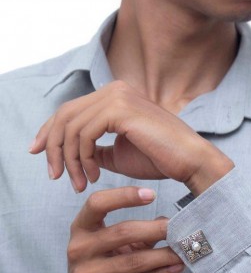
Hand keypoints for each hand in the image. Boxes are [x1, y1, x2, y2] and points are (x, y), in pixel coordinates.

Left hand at [29, 80, 233, 194]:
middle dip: (52, 147)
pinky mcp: (120, 110)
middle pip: (65, 115)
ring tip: (79, 183)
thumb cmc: (159, 159)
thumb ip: (95, 150)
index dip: (49, 131)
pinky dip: (82, 158)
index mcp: (114, 96)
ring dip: (69, 159)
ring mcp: (117, 96)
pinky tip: (94, 175)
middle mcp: (114, 90)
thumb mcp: (118, 155)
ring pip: (71, 127)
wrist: (189, 161)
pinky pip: (85, 134)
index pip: (70, 110)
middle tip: (54, 175)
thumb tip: (75, 154)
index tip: (38, 154)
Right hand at [50, 186, 183, 272]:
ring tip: (186, 251)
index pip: (97, 203)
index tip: (152, 194)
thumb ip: (138, 233)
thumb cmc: (100, 267)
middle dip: (156, 229)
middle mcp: (78, 249)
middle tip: (182, 228)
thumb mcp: (114, 245)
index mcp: (81, 228)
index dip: (124, 196)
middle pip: (122, 232)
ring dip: (164, 256)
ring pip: (133, 261)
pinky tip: (175, 268)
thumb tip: (167, 221)